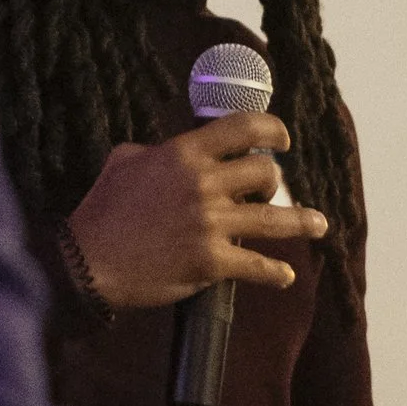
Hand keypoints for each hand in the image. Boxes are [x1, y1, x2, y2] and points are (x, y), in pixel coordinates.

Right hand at [66, 116, 328, 311]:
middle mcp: (204, 184)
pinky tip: (285, 277)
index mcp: (184, 154)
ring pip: (275, 218)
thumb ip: (155, 151)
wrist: (87, 262)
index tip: (282, 140)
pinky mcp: (211, 262)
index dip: (273, 130)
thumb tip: (168, 150)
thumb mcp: (122, 162)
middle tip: (267, 193)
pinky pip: (257, 266)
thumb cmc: (100, 212)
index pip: (244, 128)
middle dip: (273, 183)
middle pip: (266, 173)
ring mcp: (211, 224)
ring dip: (303, 222)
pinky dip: (275, 274)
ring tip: (319, 225)